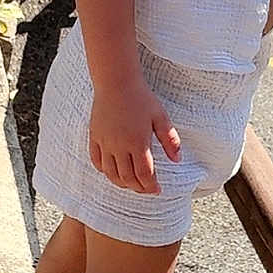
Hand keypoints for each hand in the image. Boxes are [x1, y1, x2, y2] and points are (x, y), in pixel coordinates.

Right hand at [89, 80, 181, 195]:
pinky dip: (104, 171)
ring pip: (111, 173)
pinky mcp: (95, 137)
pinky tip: (112, 171)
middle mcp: (120, 146)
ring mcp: (105, 142)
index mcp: (138, 142)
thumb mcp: (160, 116)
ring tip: (130, 184)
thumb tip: (177, 159)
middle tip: (146, 189)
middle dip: (138, 188)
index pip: (145, 175)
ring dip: (121, 183)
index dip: (151, 186)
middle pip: (128, 178)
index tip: (157, 190)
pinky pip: (97, 161)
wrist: (116, 82)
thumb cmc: (141, 97)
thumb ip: (170, 139)